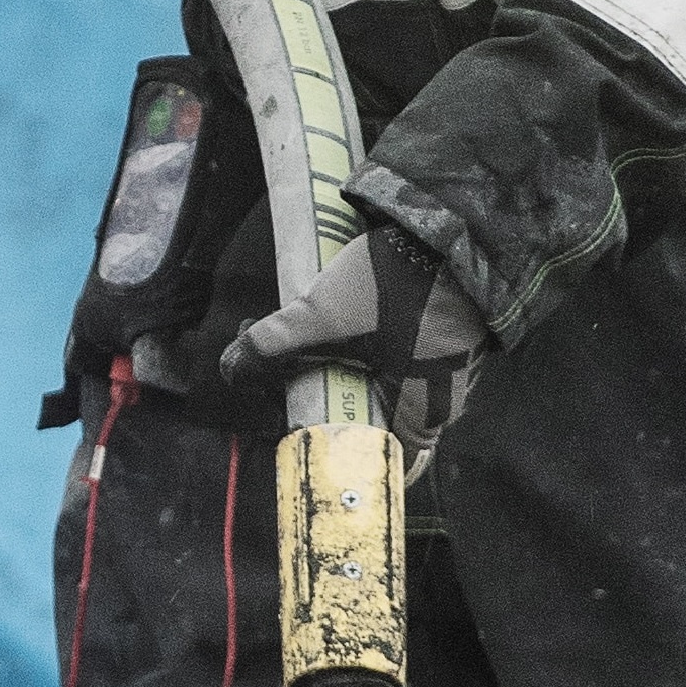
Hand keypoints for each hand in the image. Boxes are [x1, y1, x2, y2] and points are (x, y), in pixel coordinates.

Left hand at [223, 220, 490, 463]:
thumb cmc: (396, 288)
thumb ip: (274, 346)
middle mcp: (445, 402)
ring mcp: (454, 365)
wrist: (451, 225)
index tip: (303, 426)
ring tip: (314, 335)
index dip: (340, 451)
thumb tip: (231, 370)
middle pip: (380, 418)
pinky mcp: (452, 331)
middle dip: (334, 397)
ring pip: (393, 382)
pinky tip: (347, 316)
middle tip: (294, 372)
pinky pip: (408, 353)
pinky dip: (376, 343)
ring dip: (352, 365)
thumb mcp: (323, 319)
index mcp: (422, 416)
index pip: (381, 461)